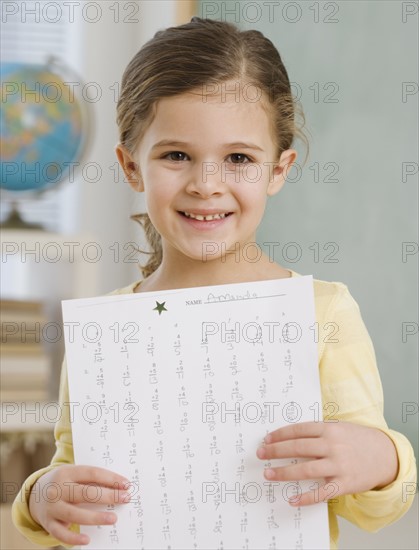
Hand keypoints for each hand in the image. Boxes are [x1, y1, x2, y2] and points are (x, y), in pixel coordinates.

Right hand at [29, 464, 129, 545]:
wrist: (35, 494)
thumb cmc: (64, 483)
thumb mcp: (73, 475)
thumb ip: (90, 480)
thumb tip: (117, 487)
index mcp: (66, 472)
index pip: (92, 473)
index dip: (111, 478)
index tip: (126, 484)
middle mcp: (57, 489)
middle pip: (86, 493)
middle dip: (108, 496)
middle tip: (125, 498)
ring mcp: (52, 507)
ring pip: (75, 513)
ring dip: (96, 517)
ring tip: (113, 519)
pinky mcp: (48, 523)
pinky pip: (60, 533)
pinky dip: (73, 538)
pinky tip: (87, 539)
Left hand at [256, 421, 398, 505]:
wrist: (385, 455)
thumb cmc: (357, 439)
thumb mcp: (339, 427)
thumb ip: (318, 431)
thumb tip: (289, 435)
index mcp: (329, 429)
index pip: (298, 430)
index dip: (280, 434)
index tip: (266, 439)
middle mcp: (332, 446)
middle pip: (298, 447)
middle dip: (276, 451)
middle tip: (261, 454)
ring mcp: (338, 465)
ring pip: (305, 469)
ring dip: (284, 472)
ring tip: (268, 474)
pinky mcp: (344, 483)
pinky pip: (322, 492)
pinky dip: (306, 497)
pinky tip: (292, 499)